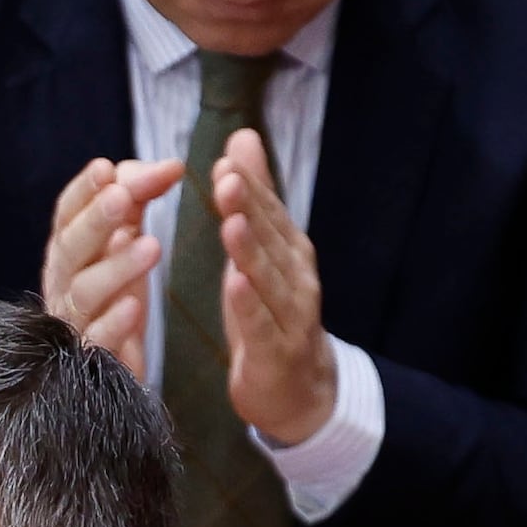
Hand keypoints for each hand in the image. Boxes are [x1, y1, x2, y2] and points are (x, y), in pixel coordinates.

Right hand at [40, 155, 174, 379]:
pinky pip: (97, 342)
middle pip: (70, 247)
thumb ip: (138, 202)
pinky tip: (135, 307)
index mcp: (68, 253)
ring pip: (85, 292)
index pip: (67, 214)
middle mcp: (63, 284)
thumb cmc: (117, 300)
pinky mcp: (92, 362)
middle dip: (94, 219)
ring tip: (151, 246)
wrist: (116, 377)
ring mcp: (73, 324)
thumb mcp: (127, 245)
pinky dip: (113, 323)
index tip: (106, 167)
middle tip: (121, 196)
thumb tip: (165, 165)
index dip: (83, 191)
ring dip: (116, 267)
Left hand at [205, 132, 332, 442]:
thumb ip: (254, 196)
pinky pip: (261, 325)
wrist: (299, 390)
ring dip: (250, 250)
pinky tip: (235, 284)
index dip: (251, 186)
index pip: (269, 212)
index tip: (228, 159)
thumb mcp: (260, 250)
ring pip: (268, 279)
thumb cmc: (271, 312)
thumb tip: (243, 136)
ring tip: (231, 223)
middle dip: (250, 207)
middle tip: (227, 178)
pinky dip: (250, 305)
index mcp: (289, 251)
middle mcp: (296, 277)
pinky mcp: (276, 352)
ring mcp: (290, 316)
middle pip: (270, 238)